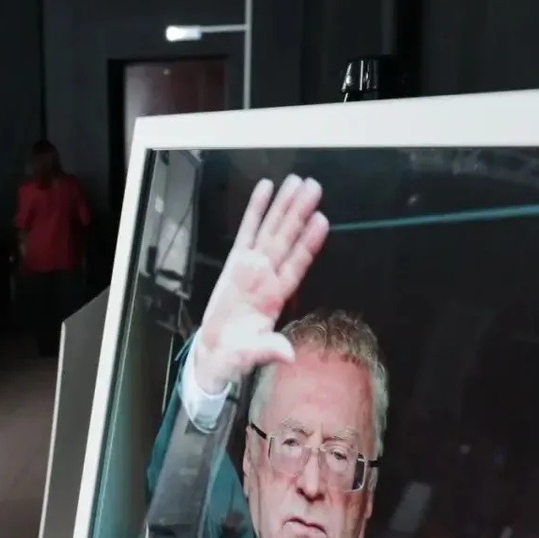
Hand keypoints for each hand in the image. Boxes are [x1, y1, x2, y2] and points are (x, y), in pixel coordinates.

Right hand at [192, 175, 329, 393]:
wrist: (216, 352)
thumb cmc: (237, 352)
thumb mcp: (253, 354)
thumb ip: (270, 349)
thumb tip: (288, 354)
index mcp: (274, 296)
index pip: (296, 264)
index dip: (308, 243)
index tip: (321, 221)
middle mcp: (266, 276)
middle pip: (286, 239)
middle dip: (299, 213)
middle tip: (314, 188)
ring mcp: (252, 267)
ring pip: (270, 230)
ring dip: (283, 206)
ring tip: (296, 183)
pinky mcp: (235, 263)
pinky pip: (247, 231)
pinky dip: (255, 210)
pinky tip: (265, 190)